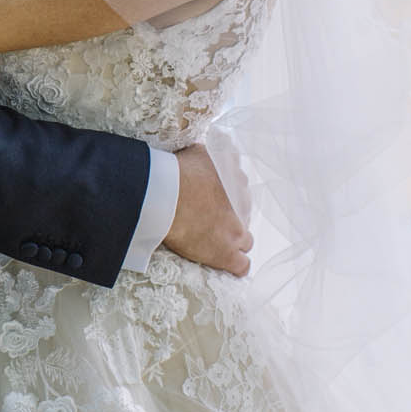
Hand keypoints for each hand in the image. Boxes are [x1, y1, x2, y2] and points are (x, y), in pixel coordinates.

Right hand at [163, 143, 251, 276]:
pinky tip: (228, 264)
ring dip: (234, 242)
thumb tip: (213, 145)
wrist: (164, 197)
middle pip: (244, 216)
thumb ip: (210, 154)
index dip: (226, 198)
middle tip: (210, 220)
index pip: (240, 191)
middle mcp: (241, 206)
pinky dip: (236, 266)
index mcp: (235, 181)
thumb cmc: (176, 172)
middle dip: (231, 219)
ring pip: (246, 242)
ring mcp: (235, 232)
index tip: (212, 200)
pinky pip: (242, 266)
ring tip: (215, 242)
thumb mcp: (197, 152)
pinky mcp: (225, 255)